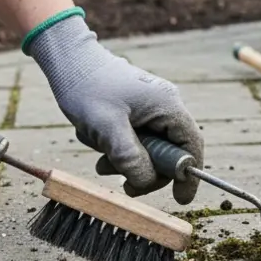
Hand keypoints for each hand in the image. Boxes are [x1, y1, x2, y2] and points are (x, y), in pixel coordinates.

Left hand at [25, 11, 203, 203]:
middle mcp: (166, 106)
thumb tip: (147, 182)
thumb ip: (130, 158)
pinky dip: (118, 147)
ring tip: (101, 158)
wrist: (68, 61)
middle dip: (145, 170)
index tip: (181, 200)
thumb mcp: (107, 129)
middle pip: (170, 152)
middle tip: (123, 184)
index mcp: (168, 105)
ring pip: (150, 149)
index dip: (189, 175)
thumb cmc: (86, 88)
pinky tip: (97, 140)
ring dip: (126, 160)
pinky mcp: (137, 110)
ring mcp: (152, 108)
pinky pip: (136, 139)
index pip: (192, 146)